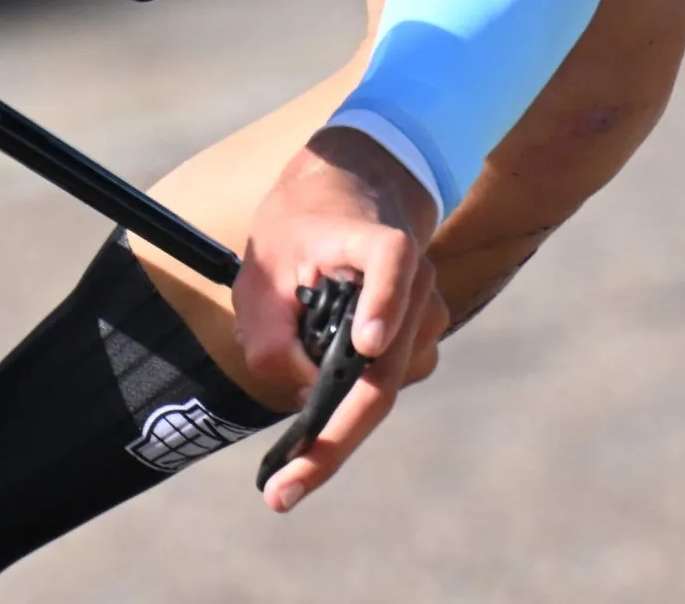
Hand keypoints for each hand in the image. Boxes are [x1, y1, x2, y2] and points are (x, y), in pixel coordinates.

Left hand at [235, 127, 443, 512]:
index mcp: (372, 239)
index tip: (369, 343)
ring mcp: (424, 312)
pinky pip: (384, 389)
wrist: (348, 197)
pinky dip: (348, 414)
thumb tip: (302, 396)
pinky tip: (312, 429)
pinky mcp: (420, 342)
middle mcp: (413, 278)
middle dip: (338, 435)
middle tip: (285, 488)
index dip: (384, 300)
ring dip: (339, 431)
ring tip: (286, 468)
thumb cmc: (296, 231)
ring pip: (384, 389)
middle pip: (385, 366)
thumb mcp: (261, 268)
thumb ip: (270, 333)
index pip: (391, 259)